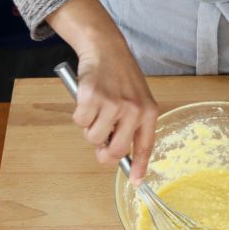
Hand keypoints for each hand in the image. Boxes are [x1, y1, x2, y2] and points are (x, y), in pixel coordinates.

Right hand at [47, 0, 158, 182]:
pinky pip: (80, 122)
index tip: (135, 181)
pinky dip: (79, 114)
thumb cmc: (120, 76)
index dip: (139, 166)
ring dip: (90, 129)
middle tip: (99, 140)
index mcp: (149, 112)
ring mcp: (113, 104)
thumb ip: (129, 125)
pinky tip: (87, 99)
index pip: (145, 145)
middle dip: (103, 152)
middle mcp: (133, 110)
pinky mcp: (92, 98)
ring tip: (95, 109)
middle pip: (115, 150)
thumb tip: (111, 153)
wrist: (106, 48)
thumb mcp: (137, 98)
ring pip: (94, 138)